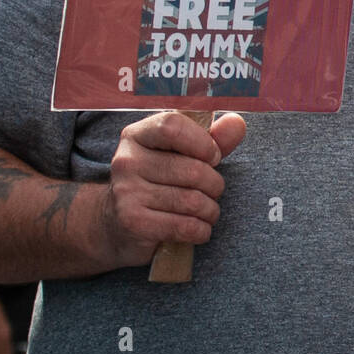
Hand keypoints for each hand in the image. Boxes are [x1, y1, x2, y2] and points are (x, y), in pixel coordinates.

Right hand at [99, 112, 246, 268]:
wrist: (116, 225)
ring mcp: (126, 192)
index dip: (203, 142)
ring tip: (207, 211)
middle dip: (214, 185)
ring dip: (210, 210)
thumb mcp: (180, 155)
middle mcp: (126, 160)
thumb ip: (210, 139)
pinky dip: (201, 230)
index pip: (173, 126)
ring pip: (192, 200)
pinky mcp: (132, 222)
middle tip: (212, 191)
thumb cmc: (157, 183)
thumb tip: (237, 123)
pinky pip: (184, 226)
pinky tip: (198, 229)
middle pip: (193, 170)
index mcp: (137, 135)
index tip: (212, 157)